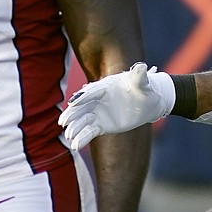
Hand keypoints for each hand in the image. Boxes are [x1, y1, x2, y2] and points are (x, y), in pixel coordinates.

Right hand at [59, 62, 174, 149]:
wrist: (148, 103)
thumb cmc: (144, 89)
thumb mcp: (143, 82)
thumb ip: (140, 76)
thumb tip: (142, 66)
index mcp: (105, 87)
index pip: (92, 91)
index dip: (83, 97)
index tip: (73, 102)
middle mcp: (98, 100)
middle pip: (81, 107)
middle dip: (72, 114)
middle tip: (63, 121)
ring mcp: (98, 113)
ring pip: (83, 120)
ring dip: (75, 127)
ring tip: (69, 135)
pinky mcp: (101, 125)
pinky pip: (89, 132)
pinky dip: (82, 138)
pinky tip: (75, 146)